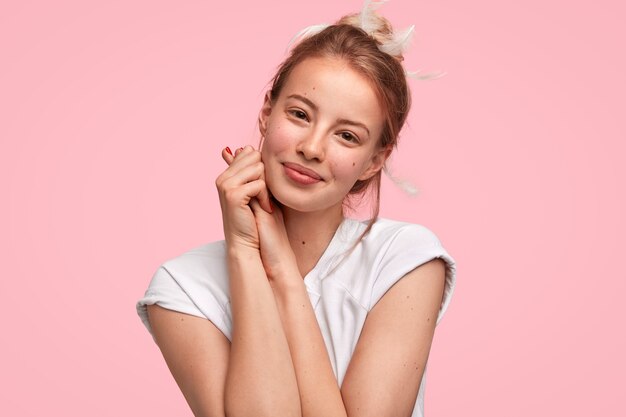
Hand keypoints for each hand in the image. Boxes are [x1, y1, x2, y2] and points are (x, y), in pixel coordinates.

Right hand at [220, 147, 298, 280]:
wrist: (247, 244)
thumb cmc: (254, 219)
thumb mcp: (252, 190)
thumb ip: (249, 169)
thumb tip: (245, 147)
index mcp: (226, 175)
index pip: (249, 152)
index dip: (261, 168)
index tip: (260, 188)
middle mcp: (222, 178)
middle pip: (254, 157)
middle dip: (264, 175)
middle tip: (262, 196)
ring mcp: (225, 186)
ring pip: (258, 168)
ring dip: (265, 186)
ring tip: (261, 202)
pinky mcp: (233, 195)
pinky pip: (259, 183)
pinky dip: (265, 196)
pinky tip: (262, 207)